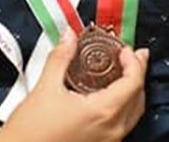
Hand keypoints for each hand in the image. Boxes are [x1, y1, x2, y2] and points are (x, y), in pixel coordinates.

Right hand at [0, 30, 148, 141]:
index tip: (124, 49)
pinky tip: (107, 97)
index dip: (134, 62)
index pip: (133, 82)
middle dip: (137, 74)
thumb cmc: (30, 131)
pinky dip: (122, 107)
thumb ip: (61, 57)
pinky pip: (121, 125)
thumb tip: (69, 37)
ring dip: (131, 91)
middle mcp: (112, 130)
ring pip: (132, 114)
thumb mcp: (45, 87)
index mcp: (103, 112)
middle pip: (138, 98)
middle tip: (130, 56)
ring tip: (121, 73)